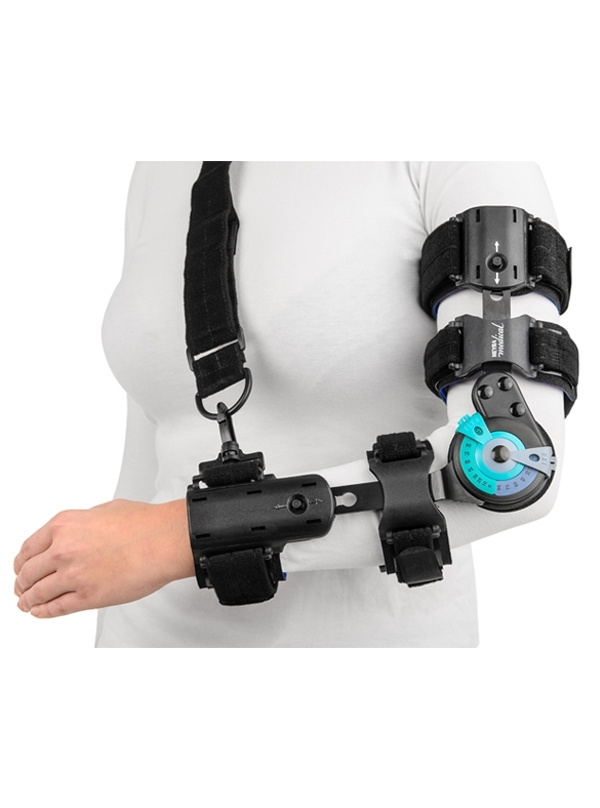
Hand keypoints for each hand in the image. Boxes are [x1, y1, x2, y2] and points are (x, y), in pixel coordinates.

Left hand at [13, 498, 193, 617]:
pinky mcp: (88, 597)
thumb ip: (82, 524)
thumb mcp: (103, 510)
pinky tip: (41, 612)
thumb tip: (77, 533)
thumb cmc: (144, 523)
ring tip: (27, 604)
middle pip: (29, 572)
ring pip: (38, 593)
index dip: (22, 562)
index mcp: (64, 526)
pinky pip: (56, 608)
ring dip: (28, 600)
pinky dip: (44, 612)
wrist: (164, 540)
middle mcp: (63, 550)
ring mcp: (74, 575)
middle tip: (21, 587)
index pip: (29, 548)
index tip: (22, 567)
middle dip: (22, 582)